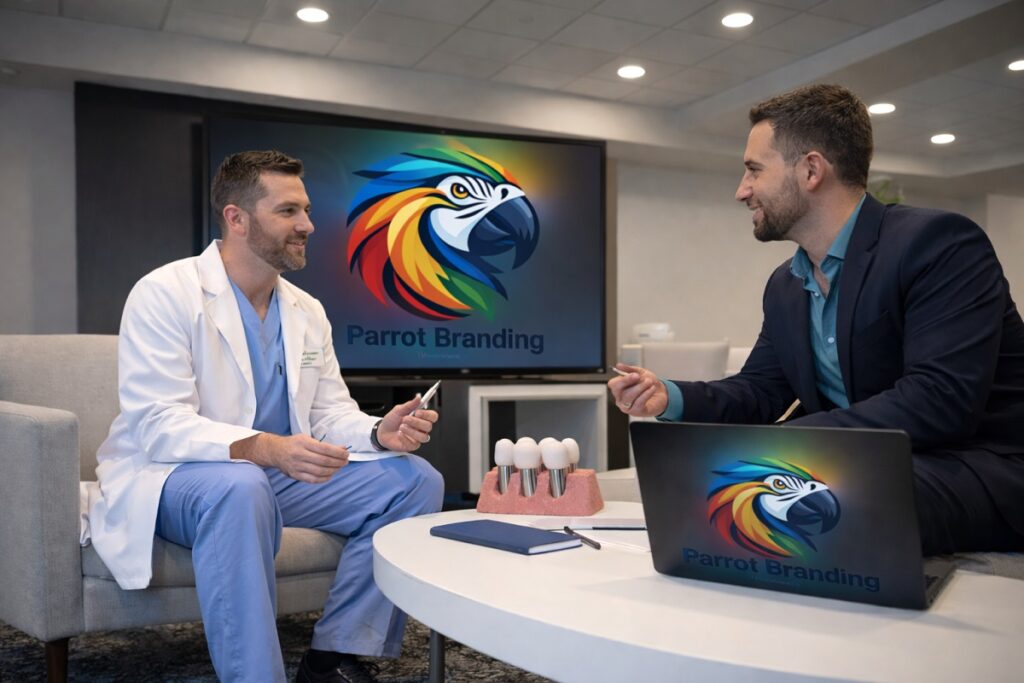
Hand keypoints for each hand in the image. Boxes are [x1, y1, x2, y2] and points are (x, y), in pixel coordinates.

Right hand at [232, 433, 348, 483]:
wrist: (275, 451)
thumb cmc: (294, 444)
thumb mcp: (308, 438)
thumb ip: (324, 445)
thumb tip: (342, 449)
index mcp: (303, 442)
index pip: (325, 449)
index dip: (338, 452)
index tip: (346, 453)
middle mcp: (299, 454)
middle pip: (323, 461)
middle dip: (338, 462)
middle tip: (345, 462)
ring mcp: (296, 466)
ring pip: (319, 471)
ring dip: (333, 471)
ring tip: (339, 468)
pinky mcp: (295, 475)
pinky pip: (312, 479)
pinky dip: (323, 479)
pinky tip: (330, 475)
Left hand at [376, 395, 437, 451]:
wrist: (382, 432)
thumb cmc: (392, 421)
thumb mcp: (399, 410)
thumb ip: (410, 404)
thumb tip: (419, 397)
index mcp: (421, 418)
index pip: (433, 416)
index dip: (427, 414)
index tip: (417, 412)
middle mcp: (421, 428)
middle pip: (429, 426)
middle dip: (416, 422)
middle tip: (405, 419)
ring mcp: (418, 437)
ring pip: (423, 436)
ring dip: (411, 431)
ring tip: (401, 427)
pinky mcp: (412, 446)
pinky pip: (415, 444)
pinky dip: (405, 438)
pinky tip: (399, 434)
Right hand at [607, 363, 667, 416]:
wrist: (661, 393)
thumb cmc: (648, 383)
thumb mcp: (640, 372)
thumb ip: (629, 369)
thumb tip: (618, 365)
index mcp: (619, 388)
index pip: (613, 384)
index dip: (623, 379)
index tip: (635, 375)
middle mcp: (620, 398)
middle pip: (620, 391)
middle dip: (633, 384)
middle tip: (645, 379)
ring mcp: (627, 407)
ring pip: (629, 397)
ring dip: (641, 388)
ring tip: (650, 382)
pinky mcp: (636, 412)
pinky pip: (638, 403)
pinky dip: (646, 394)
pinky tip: (652, 389)